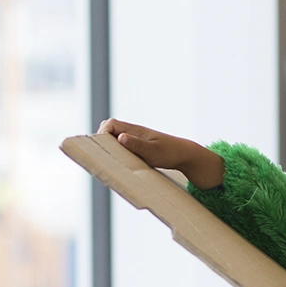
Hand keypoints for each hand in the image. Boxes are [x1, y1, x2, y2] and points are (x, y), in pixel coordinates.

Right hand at [98, 118, 224, 189]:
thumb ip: (137, 145)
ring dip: (109, 146)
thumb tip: (120, 138)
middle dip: (103, 140)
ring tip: (107, 160)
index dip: (102, 133)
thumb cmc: (170, 153)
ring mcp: (136, 139)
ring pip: (116, 138)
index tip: (101, 147)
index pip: (111, 124)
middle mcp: (133, 132)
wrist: (184, 155)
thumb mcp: (153, 151)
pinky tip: (118, 162)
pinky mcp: (138, 146)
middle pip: (110, 129)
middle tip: (101, 155)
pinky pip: (122, 145)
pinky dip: (117, 151)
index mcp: (135, 130)